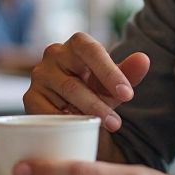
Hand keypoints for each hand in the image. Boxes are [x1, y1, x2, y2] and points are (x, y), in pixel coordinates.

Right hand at [24, 32, 149, 131]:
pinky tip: (77, 130)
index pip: (92, 50)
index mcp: (77, 44)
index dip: (110, 72)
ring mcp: (39, 75)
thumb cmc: (95, 91)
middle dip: (98, 103)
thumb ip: (128, 73)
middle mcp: (54, 54)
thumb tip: (144, 59)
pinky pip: (47, 112)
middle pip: (75, 79)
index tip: (128, 95)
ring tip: (103, 128)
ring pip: (63, 96)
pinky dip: (64, 123)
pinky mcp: (30, 97)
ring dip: (85, 113)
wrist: (72, 111)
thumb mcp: (113, 86)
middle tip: (117, 123)